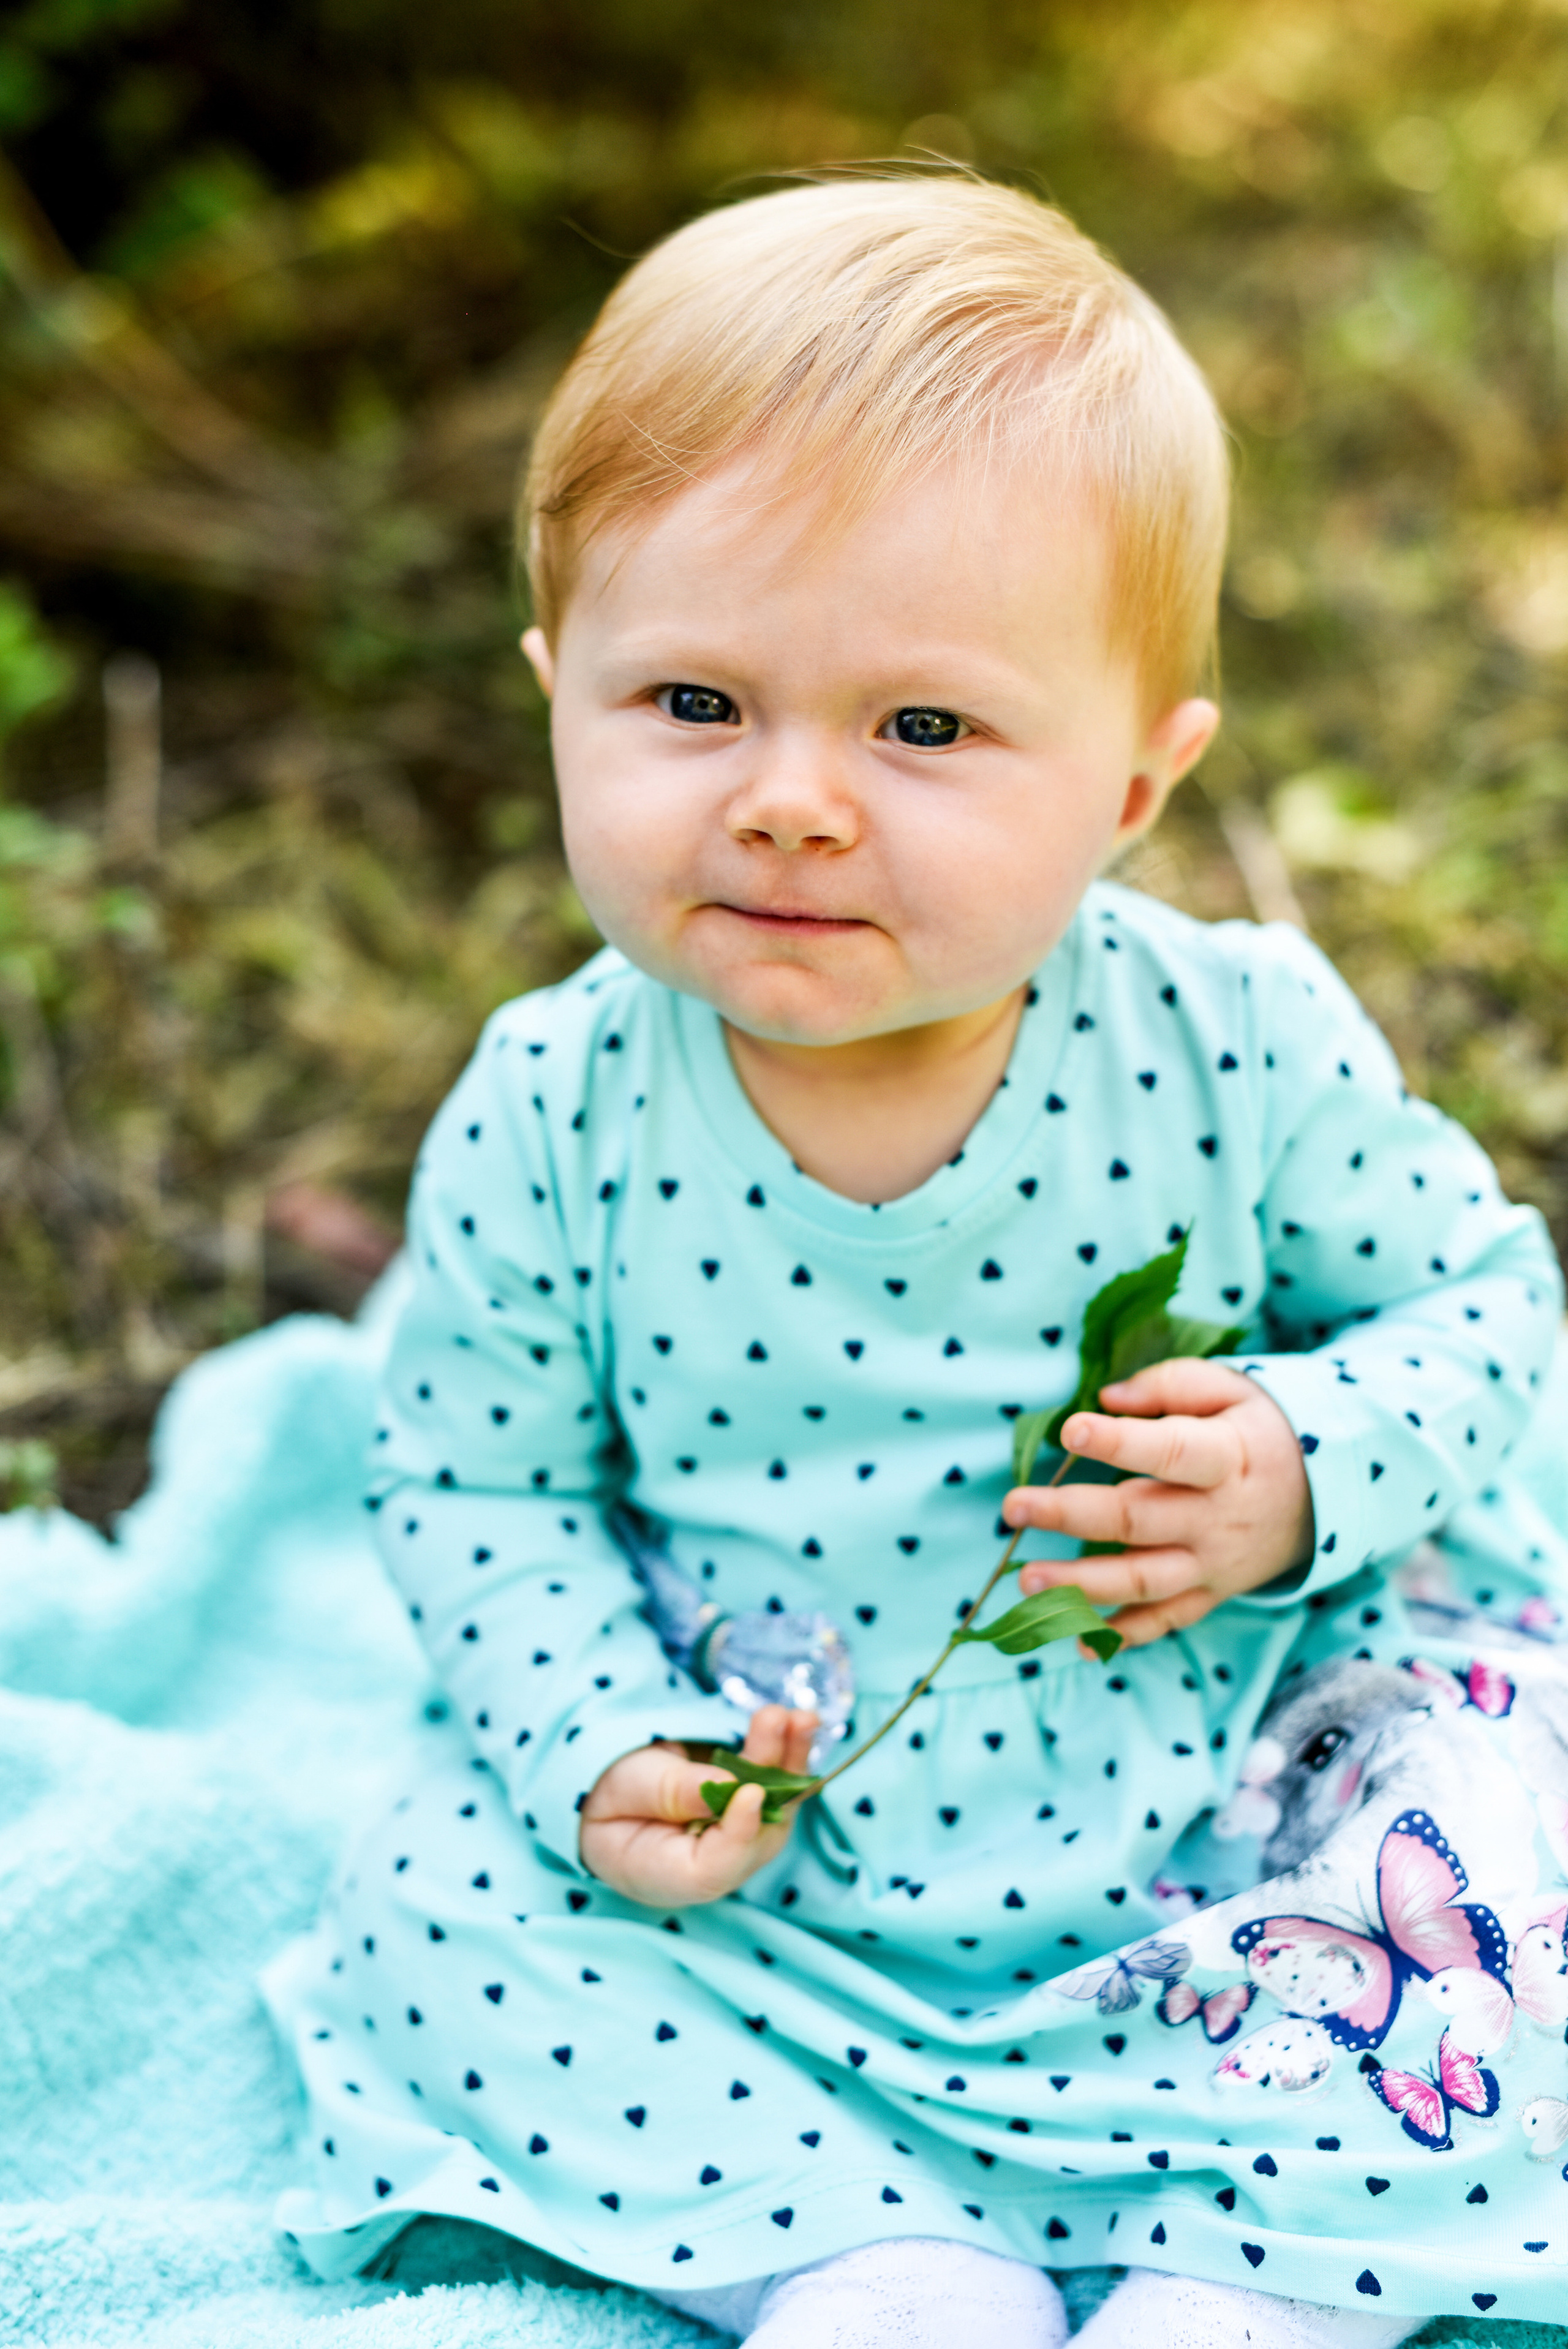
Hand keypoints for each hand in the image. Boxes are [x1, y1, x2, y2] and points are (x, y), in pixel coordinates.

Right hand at [578, 1704, 818, 1906]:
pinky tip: (798, 1722)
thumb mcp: (626, 1786)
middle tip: (783, 1726)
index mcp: (669, 1876)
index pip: (713, 1871)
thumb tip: (728, 1785)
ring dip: (790, 1760)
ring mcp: (736, 1837)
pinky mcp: (748, 1808)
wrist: (609, 1783)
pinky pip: (775, 1786)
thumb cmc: (607, 1793)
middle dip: (774, 1779)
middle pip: (756, 1834)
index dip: (737, 1836)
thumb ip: (672, 1790)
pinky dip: (787, 1754)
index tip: (751, 1792)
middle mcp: (714, 1865)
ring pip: (774, 1807)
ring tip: (800, 1718)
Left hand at [1001, 1358, 1313, 1648]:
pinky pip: (1165, 1622)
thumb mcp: (1233, 1390)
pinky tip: (1080, 1643)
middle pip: (1138, 1520)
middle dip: (1070, 1515)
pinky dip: (1124, 1636)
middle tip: (1012, 1507)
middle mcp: (1217, 1519)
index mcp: (1227, 1459)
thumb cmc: (1260, 1432)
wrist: (1323, 1498)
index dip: (1120, 1443)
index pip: (1171, 1452)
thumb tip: (1108, 1397)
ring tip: (1026, 1580)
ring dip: (1081, 1584)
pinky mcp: (1209, 1595)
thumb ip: (1170, 1386)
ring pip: (1143, 1581)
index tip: (1070, 1431)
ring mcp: (1213, 1565)